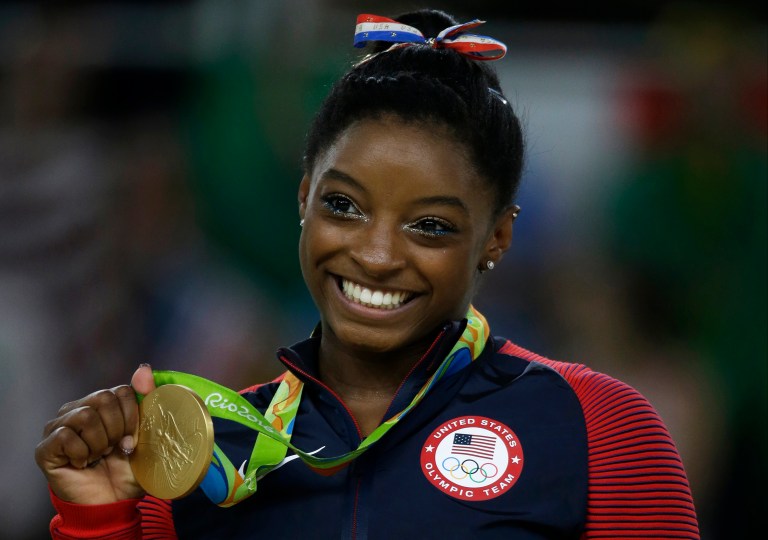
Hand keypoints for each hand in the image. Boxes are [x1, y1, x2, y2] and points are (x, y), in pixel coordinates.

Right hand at [34, 365, 156, 503]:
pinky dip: (83, 454)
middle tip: (114, 449)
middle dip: (117, 429)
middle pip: (103, 398)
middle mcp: (77, 409)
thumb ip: (146, 398)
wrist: (113, 502)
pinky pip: (66, 436)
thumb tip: (143, 367)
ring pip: (85, 416)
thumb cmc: (128, 468)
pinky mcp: (45, 447)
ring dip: (100, 442)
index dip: (132, 417)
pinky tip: (83, 464)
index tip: (132, 439)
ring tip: (99, 456)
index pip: (121, 391)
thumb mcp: (146, 432)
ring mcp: (58, 427)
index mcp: (101, 404)